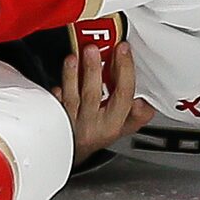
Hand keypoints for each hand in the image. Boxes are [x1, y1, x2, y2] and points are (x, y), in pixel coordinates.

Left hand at [57, 37, 152, 161]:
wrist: (72, 150)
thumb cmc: (97, 134)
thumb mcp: (123, 129)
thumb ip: (137, 115)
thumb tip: (144, 102)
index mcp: (112, 124)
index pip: (123, 95)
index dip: (125, 70)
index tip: (122, 49)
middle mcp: (91, 124)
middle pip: (93, 95)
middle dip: (93, 70)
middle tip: (92, 49)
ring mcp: (71, 121)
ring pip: (71, 96)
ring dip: (72, 74)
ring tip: (74, 57)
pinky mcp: (54, 118)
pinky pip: (54, 103)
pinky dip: (57, 89)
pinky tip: (59, 80)